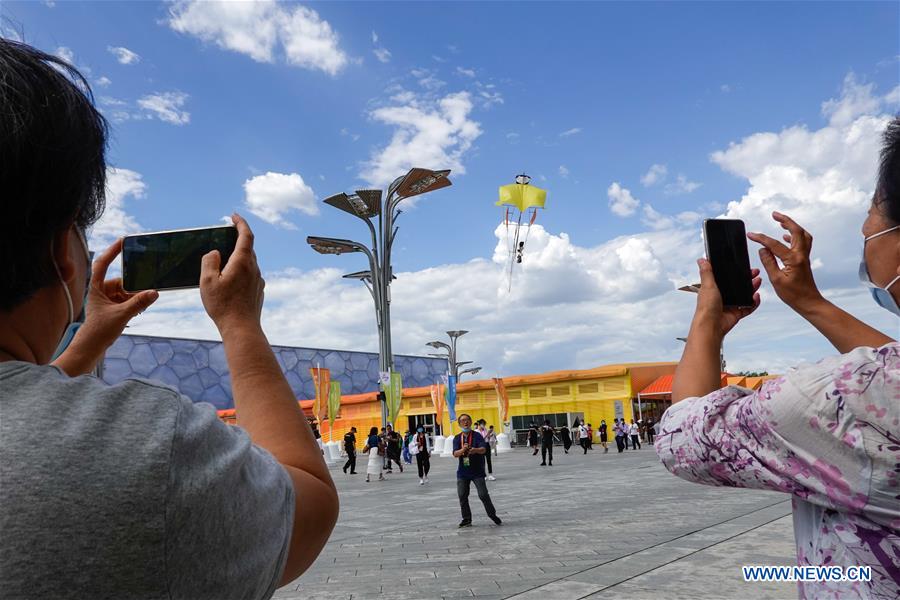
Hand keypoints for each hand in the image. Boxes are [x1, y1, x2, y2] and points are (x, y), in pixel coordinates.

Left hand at [68, 238, 159, 358]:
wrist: (91, 347)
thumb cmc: (98, 330)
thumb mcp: (121, 315)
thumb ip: (138, 303)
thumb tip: (154, 292)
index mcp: (96, 288)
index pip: (103, 264)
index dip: (112, 251)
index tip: (123, 241)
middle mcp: (101, 291)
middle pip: (122, 281)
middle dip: (134, 286)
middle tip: (147, 288)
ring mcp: (107, 300)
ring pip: (127, 291)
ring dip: (136, 296)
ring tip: (142, 304)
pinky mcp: (113, 308)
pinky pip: (128, 299)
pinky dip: (135, 303)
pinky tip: (141, 309)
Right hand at [200, 213, 264, 334]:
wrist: (242, 328)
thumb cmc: (223, 306)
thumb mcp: (207, 281)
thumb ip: (209, 262)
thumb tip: (215, 252)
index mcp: (243, 262)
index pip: (246, 235)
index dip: (240, 223)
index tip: (234, 216)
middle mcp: (254, 268)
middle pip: (248, 248)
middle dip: (237, 239)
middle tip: (225, 235)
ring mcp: (258, 280)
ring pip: (249, 262)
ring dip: (238, 257)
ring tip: (223, 260)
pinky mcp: (258, 291)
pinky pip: (249, 275)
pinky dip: (240, 270)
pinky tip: (229, 280)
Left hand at [692, 257, 761, 337]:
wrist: (711, 325)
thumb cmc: (706, 307)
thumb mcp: (707, 285)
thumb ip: (706, 272)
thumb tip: (701, 260)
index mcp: (714, 289)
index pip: (726, 278)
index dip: (735, 272)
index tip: (743, 266)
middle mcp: (722, 297)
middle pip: (737, 286)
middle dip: (747, 279)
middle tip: (755, 273)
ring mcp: (730, 305)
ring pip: (744, 295)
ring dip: (752, 289)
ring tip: (757, 282)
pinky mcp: (736, 314)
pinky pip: (748, 307)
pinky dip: (754, 303)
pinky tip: (756, 297)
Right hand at [747, 212, 823, 312]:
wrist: (809, 302)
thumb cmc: (793, 295)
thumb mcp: (776, 280)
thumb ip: (769, 262)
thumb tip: (763, 250)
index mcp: (793, 259)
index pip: (774, 244)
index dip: (761, 238)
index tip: (751, 235)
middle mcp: (801, 255)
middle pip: (796, 231)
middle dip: (785, 220)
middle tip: (774, 214)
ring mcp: (804, 257)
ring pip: (802, 235)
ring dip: (792, 226)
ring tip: (781, 222)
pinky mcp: (804, 260)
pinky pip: (802, 242)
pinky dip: (794, 236)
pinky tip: (785, 237)